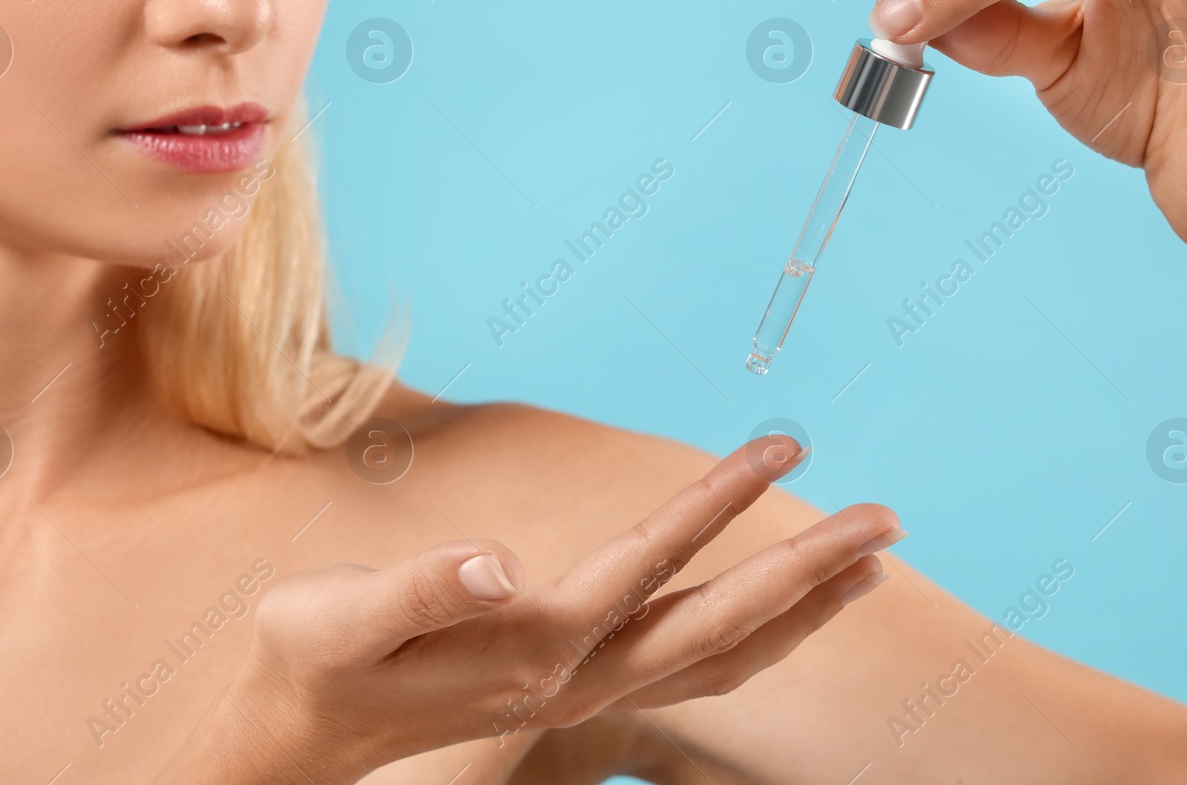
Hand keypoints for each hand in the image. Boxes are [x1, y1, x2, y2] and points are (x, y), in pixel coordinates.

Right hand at [205, 438, 899, 781]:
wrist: (298, 739)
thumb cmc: (311, 663)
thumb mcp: (336, 617)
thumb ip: (419, 586)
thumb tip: (496, 556)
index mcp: (530, 645)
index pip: (647, 565)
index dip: (717, 504)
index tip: (783, 448)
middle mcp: (575, 677)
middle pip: (717, 624)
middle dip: (806, 571)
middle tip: (888, 521)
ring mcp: (582, 691)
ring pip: (718, 657)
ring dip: (797, 611)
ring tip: (866, 569)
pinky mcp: (574, 687)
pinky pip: (690, 667)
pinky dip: (752, 638)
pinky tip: (777, 614)